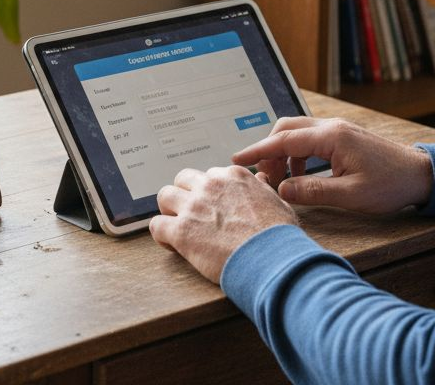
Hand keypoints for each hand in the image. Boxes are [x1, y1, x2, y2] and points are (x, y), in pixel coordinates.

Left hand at [149, 165, 296, 283]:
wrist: (271, 258)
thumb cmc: (278, 235)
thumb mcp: (277, 202)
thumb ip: (262, 188)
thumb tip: (260, 180)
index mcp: (233, 176)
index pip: (210, 175)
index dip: (209, 193)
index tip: (212, 207)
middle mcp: (211, 186)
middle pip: (183, 179)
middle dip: (184, 194)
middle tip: (190, 214)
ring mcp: (194, 206)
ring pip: (164, 196)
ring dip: (168, 210)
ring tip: (177, 226)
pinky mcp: (181, 231)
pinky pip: (156, 225)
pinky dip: (160, 234)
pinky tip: (171, 244)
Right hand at [233, 116, 433, 214]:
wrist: (421, 175)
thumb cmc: (392, 184)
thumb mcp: (350, 195)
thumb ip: (313, 191)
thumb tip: (282, 190)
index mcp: (332, 137)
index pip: (284, 140)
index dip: (258, 150)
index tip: (238, 159)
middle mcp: (332, 128)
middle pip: (286, 129)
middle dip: (269, 151)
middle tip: (264, 178)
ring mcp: (338, 131)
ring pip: (297, 133)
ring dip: (284, 155)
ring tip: (283, 182)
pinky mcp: (343, 138)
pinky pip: (310, 140)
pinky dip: (298, 156)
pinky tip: (302, 177)